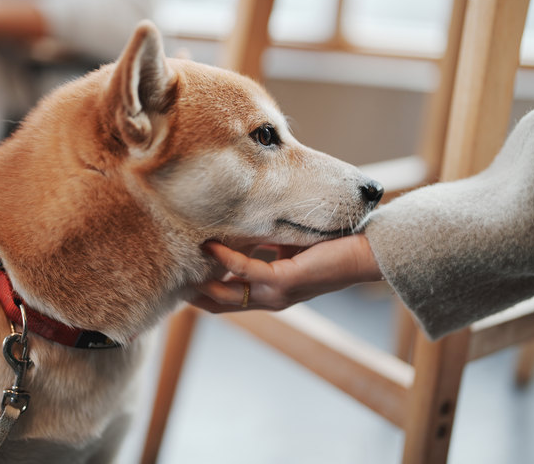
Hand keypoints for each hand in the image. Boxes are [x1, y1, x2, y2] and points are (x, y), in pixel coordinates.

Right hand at [191, 234, 381, 312]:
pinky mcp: (285, 282)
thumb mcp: (287, 247)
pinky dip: (226, 258)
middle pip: (218, 304)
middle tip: (168, 272)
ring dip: (202, 277)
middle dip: (192, 292)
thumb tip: (237, 230)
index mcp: (269, 292)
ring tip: (183, 254)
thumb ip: (264, 246)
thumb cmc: (331, 247)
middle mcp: (269, 299)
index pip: (226, 298)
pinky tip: (212, 245)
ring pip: (226, 294)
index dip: (202, 291)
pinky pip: (246, 270)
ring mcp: (276, 294)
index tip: (179, 272)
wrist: (365, 252)